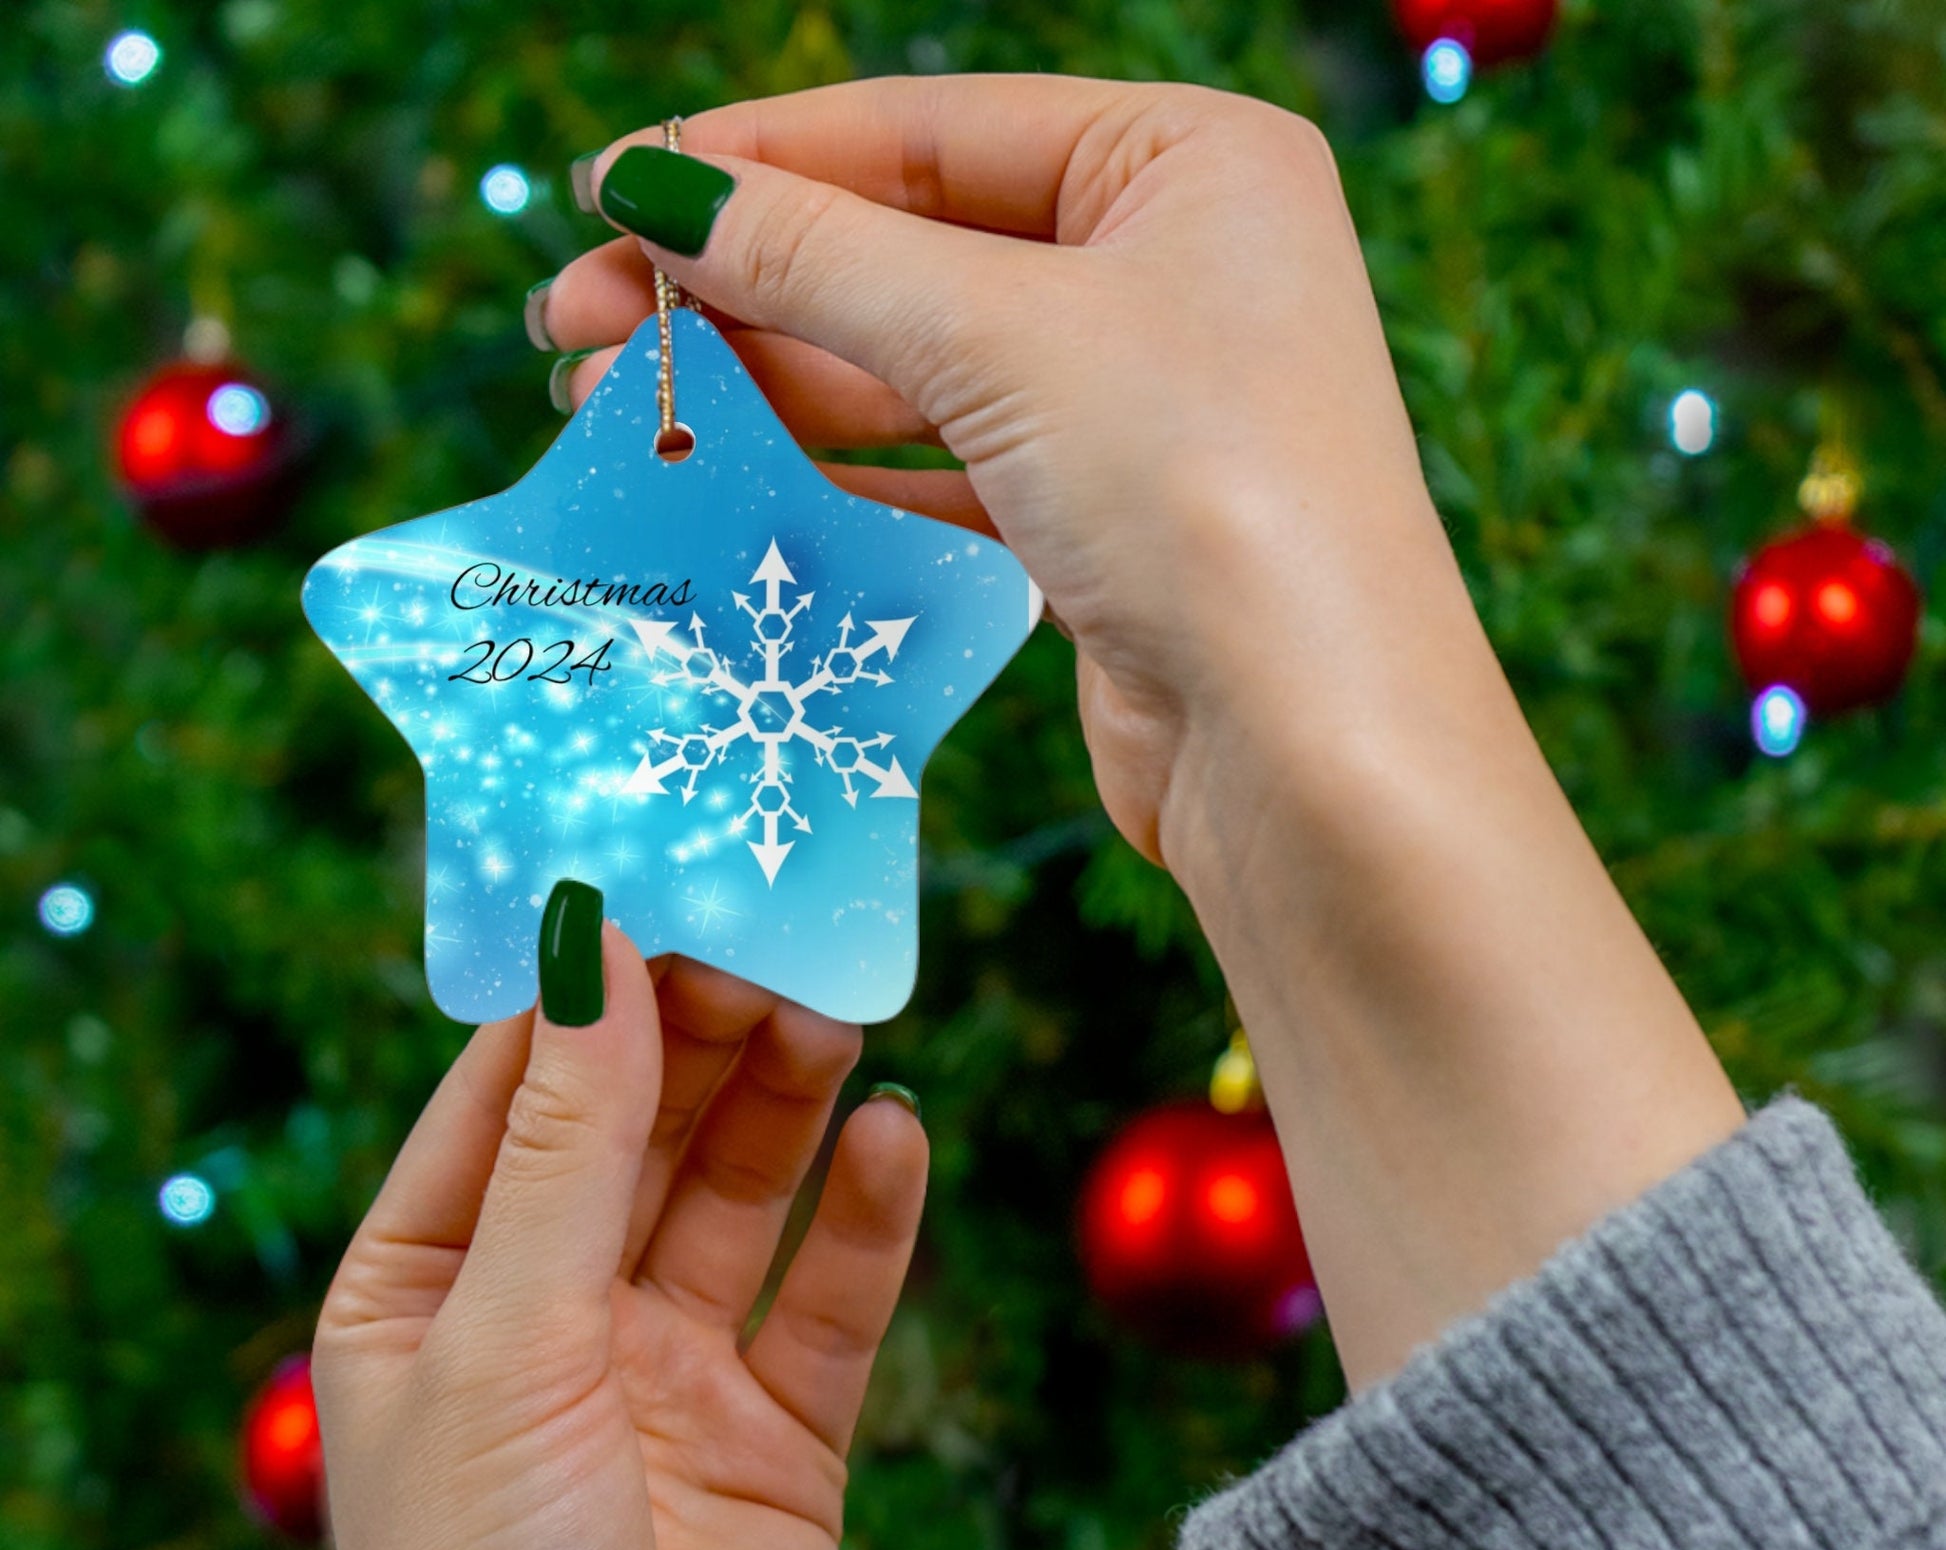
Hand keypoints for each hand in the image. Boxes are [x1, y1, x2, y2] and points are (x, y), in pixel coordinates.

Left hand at [314, 928, 926, 1549]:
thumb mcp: (504, 1347)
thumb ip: (561, 1148)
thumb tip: (588, 949)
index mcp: (428, 1290)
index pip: (509, 1091)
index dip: (583, 987)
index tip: (661, 877)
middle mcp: (549, 1319)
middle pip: (638, 1127)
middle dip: (702, 1032)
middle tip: (781, 934)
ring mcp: (669, 1377)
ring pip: (740, 1193)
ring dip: (788, 1101)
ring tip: (841, 1010)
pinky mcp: (780, 1439)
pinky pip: (830, 1298)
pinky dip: (868, 1216)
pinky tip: (899, 1136)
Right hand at [541, 77, 1740, 1389]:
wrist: (1310, 749)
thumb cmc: (1205, 493)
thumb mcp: (999, 336)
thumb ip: (818, 257)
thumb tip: (655, 189)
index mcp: (1188, 162)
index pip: (930, 129)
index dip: (759, 160)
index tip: (611, 193)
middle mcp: (1172, 270)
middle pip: (912, 249)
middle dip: (741, 284)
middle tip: (578, 323)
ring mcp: (1140, 405)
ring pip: (917, 368)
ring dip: (770, 382)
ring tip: (618, 401)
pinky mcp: (1104, 524)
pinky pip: (945, 468)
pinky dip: (840, 468)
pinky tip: (729, 471)